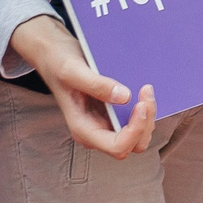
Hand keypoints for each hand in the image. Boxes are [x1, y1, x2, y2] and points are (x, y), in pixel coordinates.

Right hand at [10, 14, 156, 158]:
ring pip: (137, 136)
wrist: (54, 55)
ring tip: (146, 88)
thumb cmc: (58, 63)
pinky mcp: (111, 114)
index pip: (117, 147)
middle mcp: (95, 132)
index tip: (141, 104)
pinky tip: (142, 90)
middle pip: (132, 145)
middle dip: (145, 122)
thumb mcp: (72, 70)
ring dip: (148, 116)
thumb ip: (96, 85)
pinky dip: (144, 109)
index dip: (135, 131)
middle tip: (146, 91)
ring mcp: (104, 124)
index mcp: (83, 130)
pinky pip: (135, 121)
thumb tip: (125, 97)